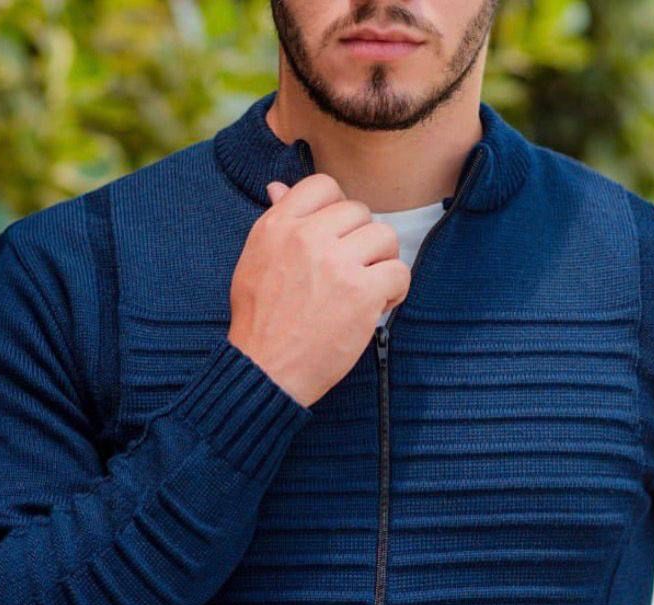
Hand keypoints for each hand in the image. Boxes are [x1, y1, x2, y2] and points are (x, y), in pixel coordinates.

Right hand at [226, 176, 410, 408]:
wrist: (265, 369)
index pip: (324, 185)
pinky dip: (395, 290)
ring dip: (381, 262)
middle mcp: (307, 237)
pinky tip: (377, 306)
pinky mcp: (361, 292)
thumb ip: (276, 223)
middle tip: (351, 272)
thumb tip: (279, 188)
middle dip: (361, 242)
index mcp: (279, 225)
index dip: (337, 210)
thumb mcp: (254, 260)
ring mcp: (336, 263)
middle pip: (359, 211)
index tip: (337, 237)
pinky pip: (398, 272)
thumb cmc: (260, 321)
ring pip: (385, 236)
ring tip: (365, 288)